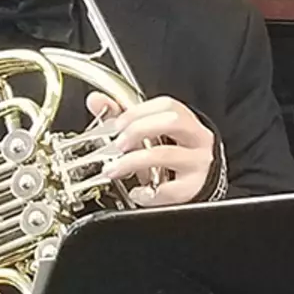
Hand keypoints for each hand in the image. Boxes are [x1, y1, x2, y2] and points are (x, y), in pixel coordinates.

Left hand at [86, 92, 214, 206]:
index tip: (117, 123)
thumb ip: (122, 116)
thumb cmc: (172, 157)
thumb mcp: (149, 135)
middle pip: (172, 121)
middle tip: (117, 144)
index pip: (166, 105)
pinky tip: (137, 193)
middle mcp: (197, 140)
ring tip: (114, 169)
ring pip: (166, 154)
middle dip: (138, 129)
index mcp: (187, 122)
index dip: (138, 111)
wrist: (195, 185)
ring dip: (132, 161)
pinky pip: (169, 190)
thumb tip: (96, 101)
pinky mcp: (192, 189)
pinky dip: (148, 193)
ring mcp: (197, 164)